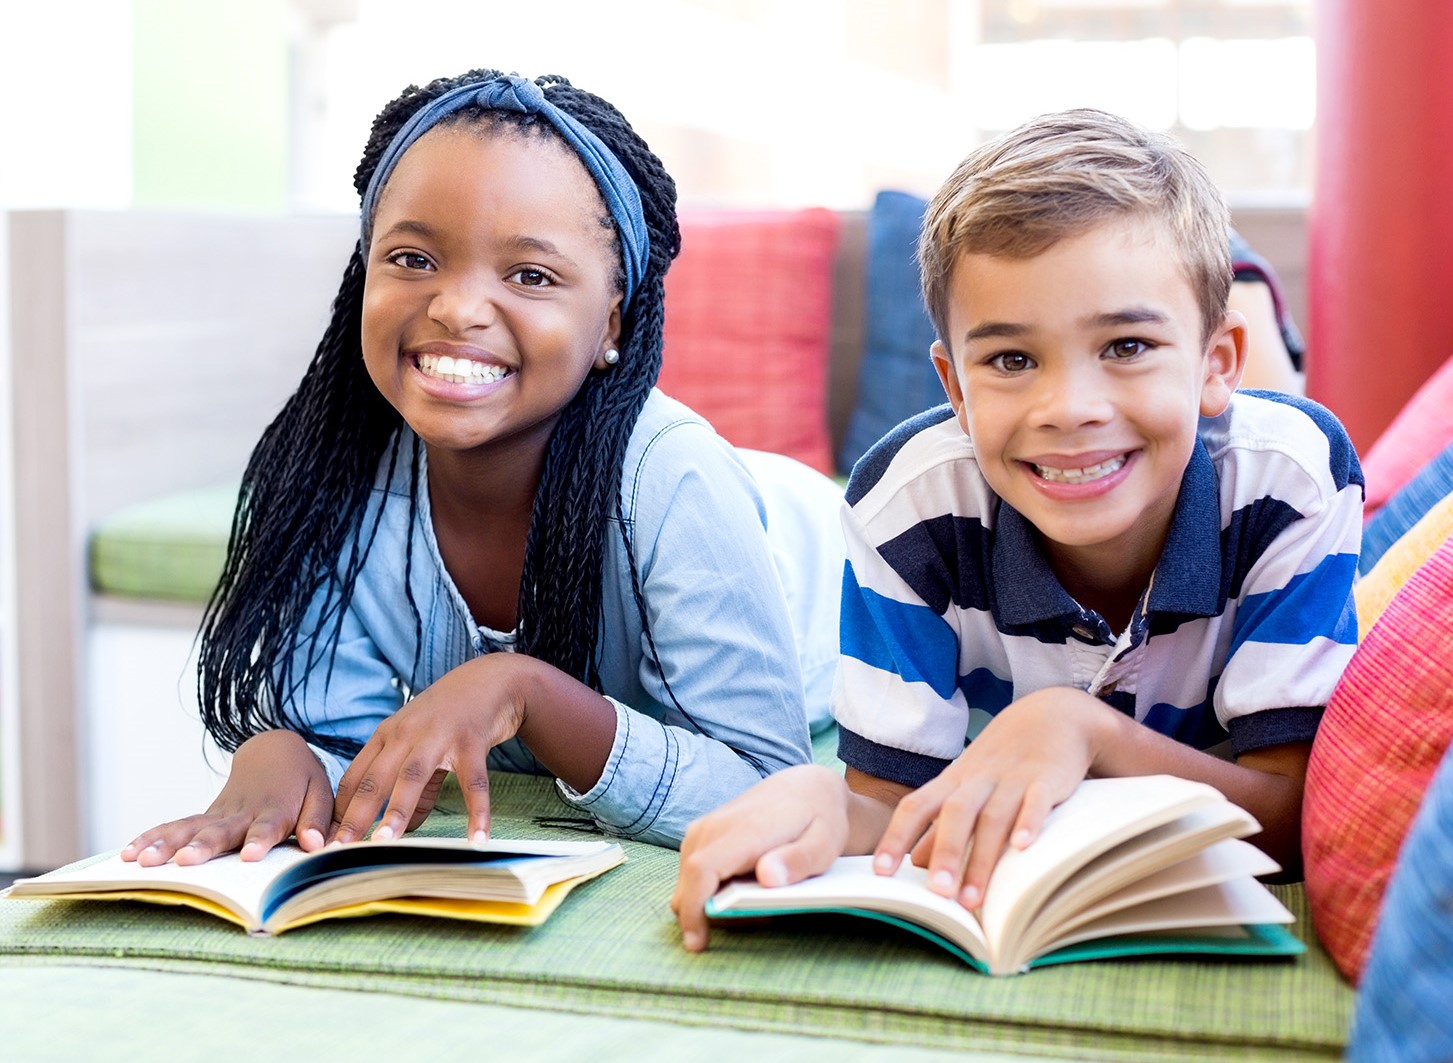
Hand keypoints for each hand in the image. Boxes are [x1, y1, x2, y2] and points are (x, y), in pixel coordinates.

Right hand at [120, 729, 332, 865]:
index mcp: (275, 809)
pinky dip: (153, 837)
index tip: (251, 855)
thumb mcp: (320, 795)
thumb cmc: (302, 780)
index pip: (268, 826)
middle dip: (203, 846)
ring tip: (142, 860)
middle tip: (184, 860)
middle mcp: (242, 812)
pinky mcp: (205, 817)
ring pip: (190, 828)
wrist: (275, 752)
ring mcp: (219, 814)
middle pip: (221, 830)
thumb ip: (318, 820)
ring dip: (166, 843)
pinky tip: (129, 854)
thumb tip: (318, 845)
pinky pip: (176, 826)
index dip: (260, 840)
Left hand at [330, 655, 528, 846]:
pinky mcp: (472, 741)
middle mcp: (407, 734)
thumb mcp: (421, 744)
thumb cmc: (449, 715)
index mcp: (387, 736)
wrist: (489, 679)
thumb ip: (414, 787)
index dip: (340, 811)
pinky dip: (477, 811)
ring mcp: (439, 736)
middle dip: (356, 815)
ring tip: (385, 843)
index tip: (329, 842)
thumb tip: (405, 829)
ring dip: (397, 810)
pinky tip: (477, 838)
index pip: (355, 778)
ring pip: (412, 776)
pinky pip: (473, 781)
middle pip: (375, 778)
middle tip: (339, 849)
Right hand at [671, 764, 850, 952]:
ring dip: (708, 903)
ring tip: (755, 901)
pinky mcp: (701, 834)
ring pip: (687, 882)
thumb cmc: (818, 819)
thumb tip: (767, 876)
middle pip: (689, 883)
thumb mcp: (825, 843)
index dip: (694, 909)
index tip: (698, 943)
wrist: (805, 788)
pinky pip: (692, 873)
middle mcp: (715, 826)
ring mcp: (704, 829)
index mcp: (745, 829)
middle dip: (707, 915)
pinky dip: (708, 890)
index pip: (701, 869)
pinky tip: (742, 890)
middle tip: (756, 919)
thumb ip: (798, 860)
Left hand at [875, 688, 1112, 908]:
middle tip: (937, 896)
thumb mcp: (967, 787)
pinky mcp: (1047, 777)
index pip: (916, 807)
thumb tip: (914, 864)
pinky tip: (1023, 847)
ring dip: (982, 858)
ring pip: (993, 816)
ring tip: (972, 900)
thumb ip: (942, 825)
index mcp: (953, 782)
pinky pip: (1037, 799)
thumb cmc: (1001, 761)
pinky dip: (1029, 821)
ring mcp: (1012, 777)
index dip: (896, 837)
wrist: (1053, 715)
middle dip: (945, 855)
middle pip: (955, 814)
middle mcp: (978, 779)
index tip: (879, 873)